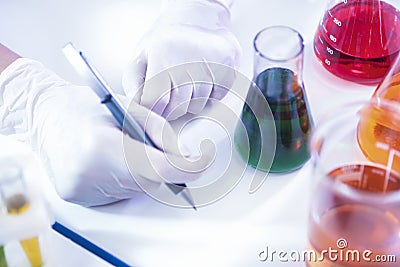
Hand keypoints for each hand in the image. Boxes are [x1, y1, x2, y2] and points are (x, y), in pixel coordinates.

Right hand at [0, 59, 206, 205]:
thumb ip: (160, 132)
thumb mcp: (128, 107)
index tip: (201, 160)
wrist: (43, 115)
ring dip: (144, 172)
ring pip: (136, 189)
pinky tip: (113, 161)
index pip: (159, 169)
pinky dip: (125, 179)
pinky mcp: (78, 196)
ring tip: (127, 149)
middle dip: (164, 166)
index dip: (188, 168)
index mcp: (102, 146)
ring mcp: (82, 189)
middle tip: (159, 148)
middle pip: (150, 181)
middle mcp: (89, 173)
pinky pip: (118, 193)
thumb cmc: (83, 105)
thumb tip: (184, 156)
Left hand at [122, 0, 240, 119]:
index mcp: (164, 55)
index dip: (153, 112)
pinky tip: (201, 80)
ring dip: (189, 102)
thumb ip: (133, 85)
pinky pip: (214, 101)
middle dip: (170, 108)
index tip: (154, 109)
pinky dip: (207, 97)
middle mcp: (190, 60)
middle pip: (177, 107)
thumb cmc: (166, 41)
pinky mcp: (228, 71)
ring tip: (186, 81)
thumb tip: (138, 109)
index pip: (156, 102)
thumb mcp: (141, 56)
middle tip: (170, 93)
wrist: (198, 19)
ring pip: (197, 106)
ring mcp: (212, 66)